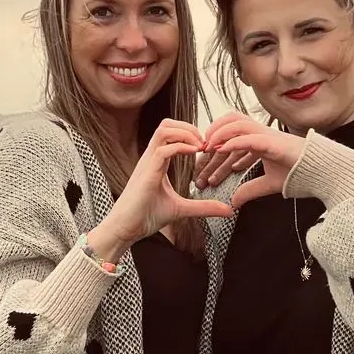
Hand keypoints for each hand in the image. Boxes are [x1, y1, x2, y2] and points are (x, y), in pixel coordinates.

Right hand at [87, 119, 232, 262]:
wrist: (125, 229)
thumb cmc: (145, 217)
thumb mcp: (182, 209)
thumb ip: (203, 207)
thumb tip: (227, 210)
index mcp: (157, 162)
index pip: (171, 133)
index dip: (190, 134)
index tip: (207, 147)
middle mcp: (151, 158)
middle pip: (166, 124)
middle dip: (189, 127)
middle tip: (206, 142)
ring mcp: (147, 163)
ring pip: (164, 130)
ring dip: (186, 133)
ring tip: (201, 145)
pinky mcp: (147, 173)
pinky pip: (163, 149)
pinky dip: (181, 147)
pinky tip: (195, 153)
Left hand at [204, 114, 305, 208]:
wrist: (322, 174)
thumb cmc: (300, 174)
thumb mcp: (268, 185)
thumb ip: (250, 190)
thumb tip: (234, 202)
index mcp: (261, 141)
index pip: (234, 136)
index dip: (217, 146)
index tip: (204, 161)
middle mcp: (262, 134)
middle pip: (232, 121)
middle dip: (214, 131)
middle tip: (201, 148)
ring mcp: (268, 135)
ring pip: (238, 123)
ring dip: (219, 133)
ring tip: (207, 146)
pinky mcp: (273, 142)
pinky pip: (248, 137)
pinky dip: (232, 142)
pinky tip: (220, 150)